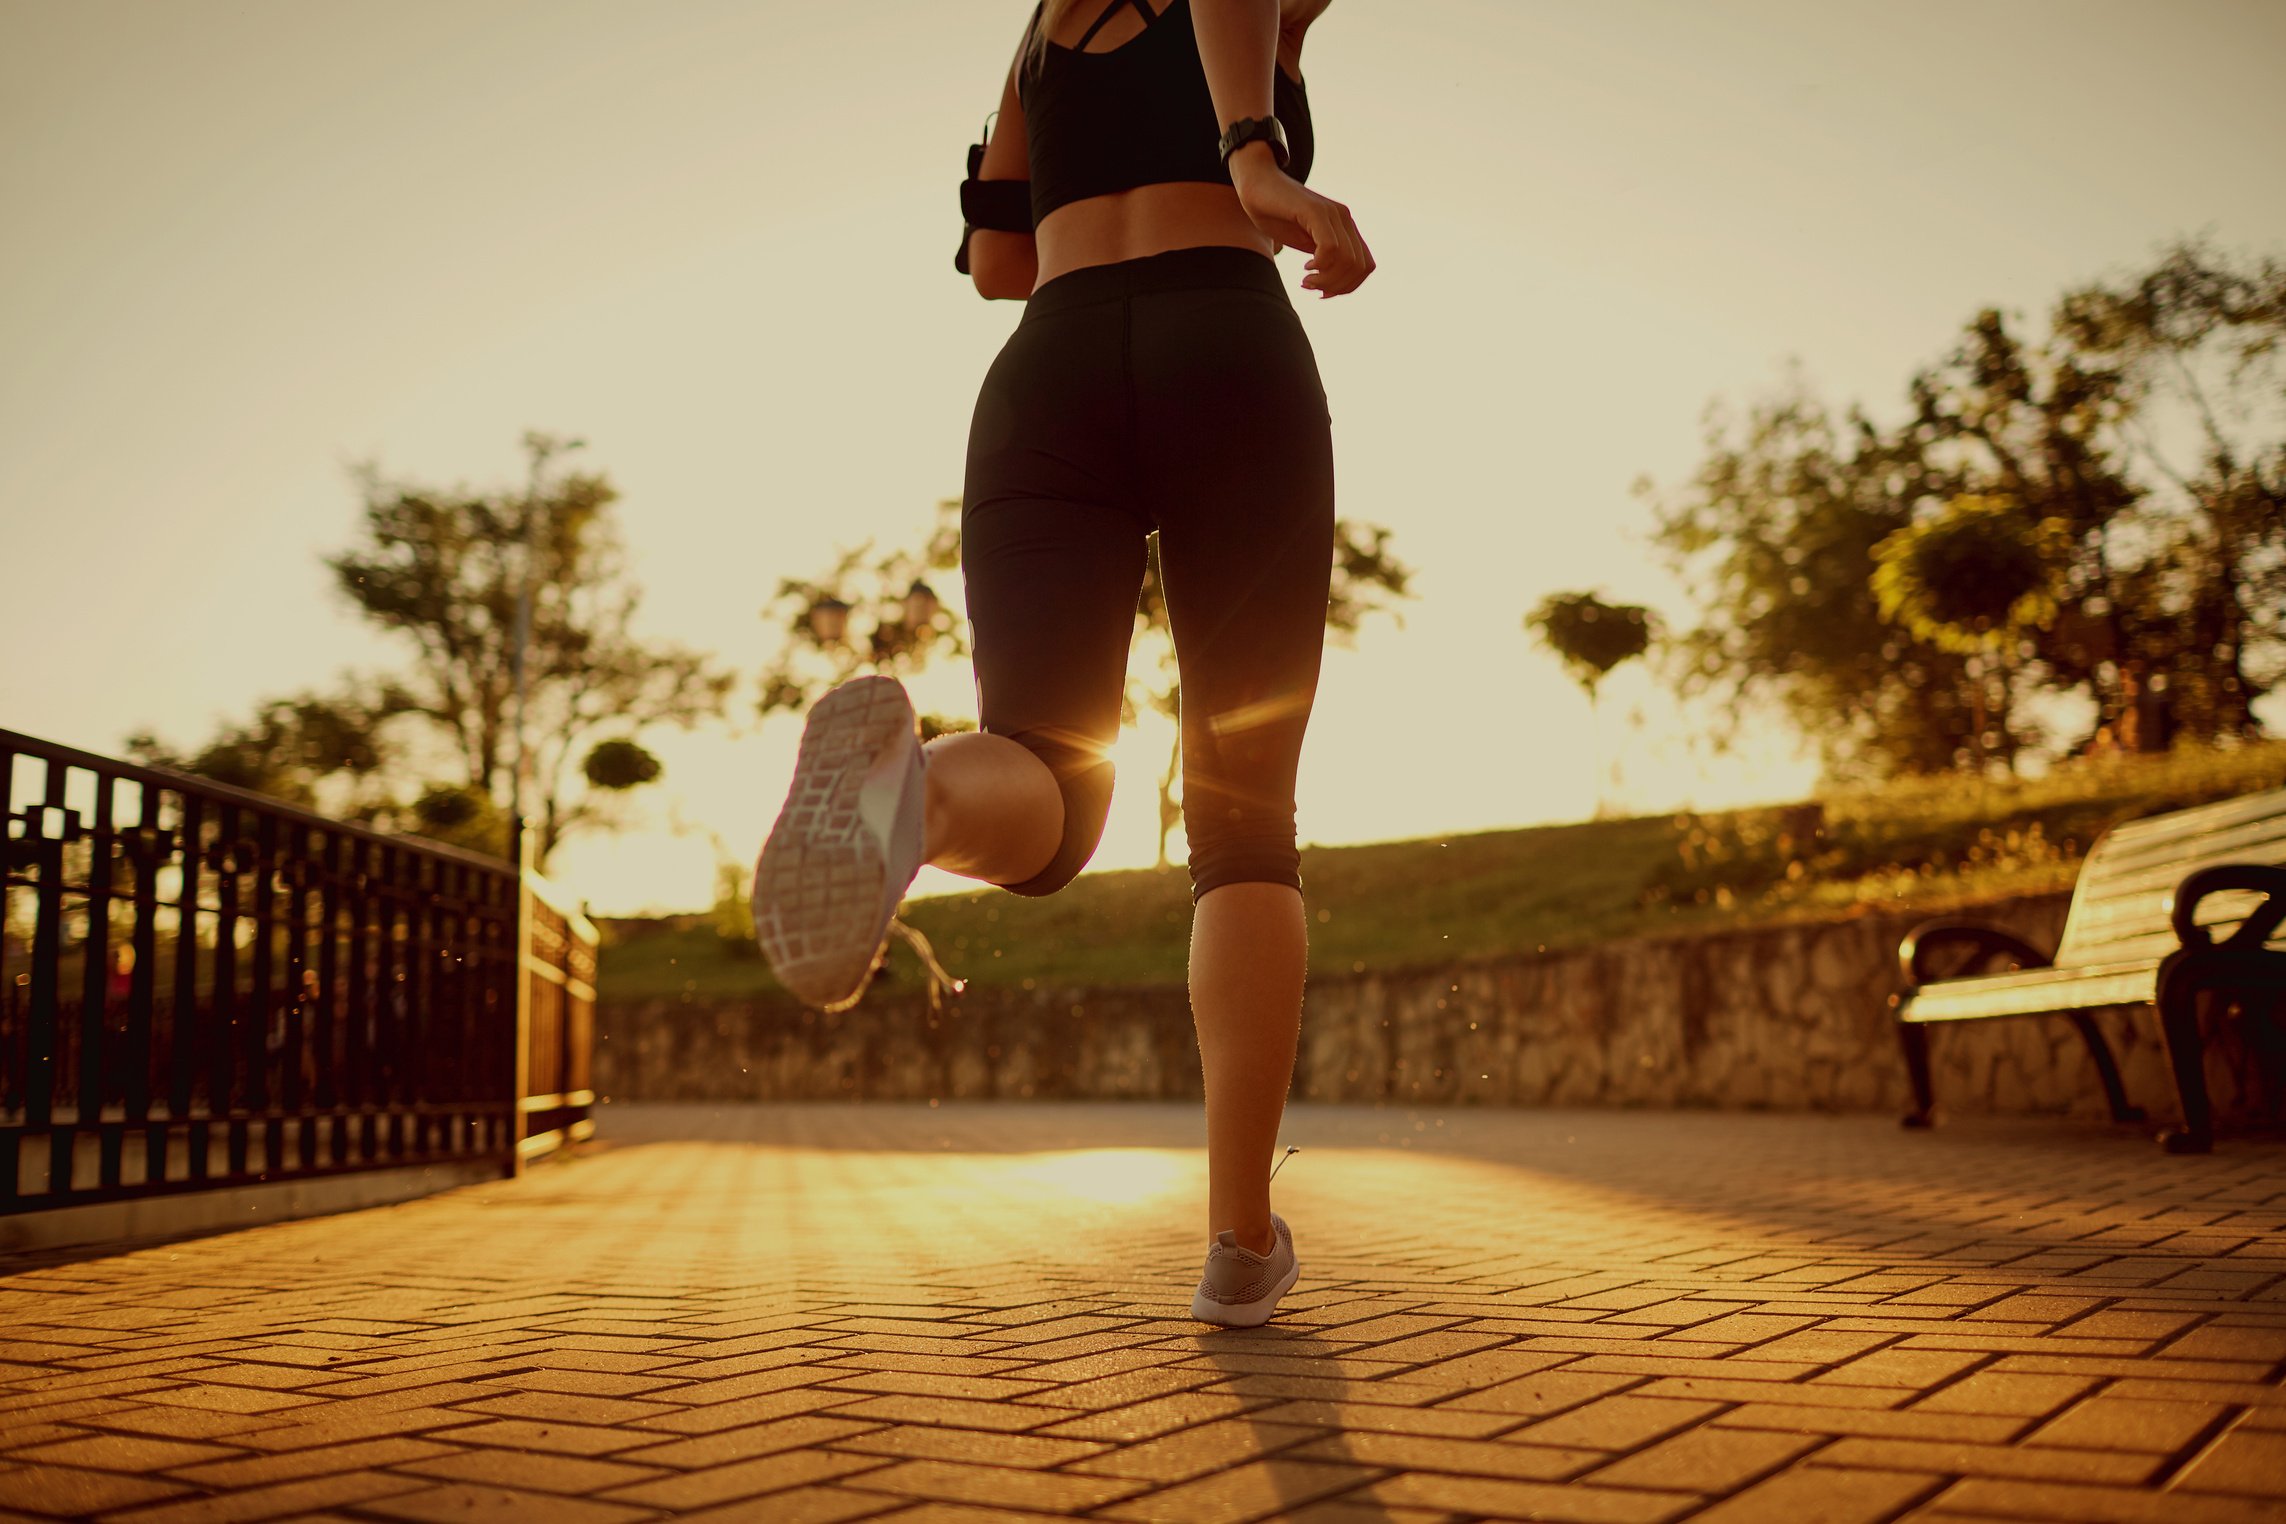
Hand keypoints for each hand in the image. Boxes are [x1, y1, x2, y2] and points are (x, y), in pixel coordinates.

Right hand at [1229, 147, 1373, 296]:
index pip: (1365, 266)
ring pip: (1348, 260)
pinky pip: (1330, 247)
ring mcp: (1332, 213)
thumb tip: (1333, 285)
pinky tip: (1306, 267)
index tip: (1323, 293)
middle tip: (1311, 287)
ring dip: (1326, 279)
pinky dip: (1321, 265)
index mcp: (1345, 227)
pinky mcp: (1315, 210)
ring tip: (1305, 281)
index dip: (1348, 286)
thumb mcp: (1304, 242)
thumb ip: (1323, 258)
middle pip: (1359, 267)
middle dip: (1336, 286)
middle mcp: (1344, 219)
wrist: (1256, 182)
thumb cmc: (1275, 213)